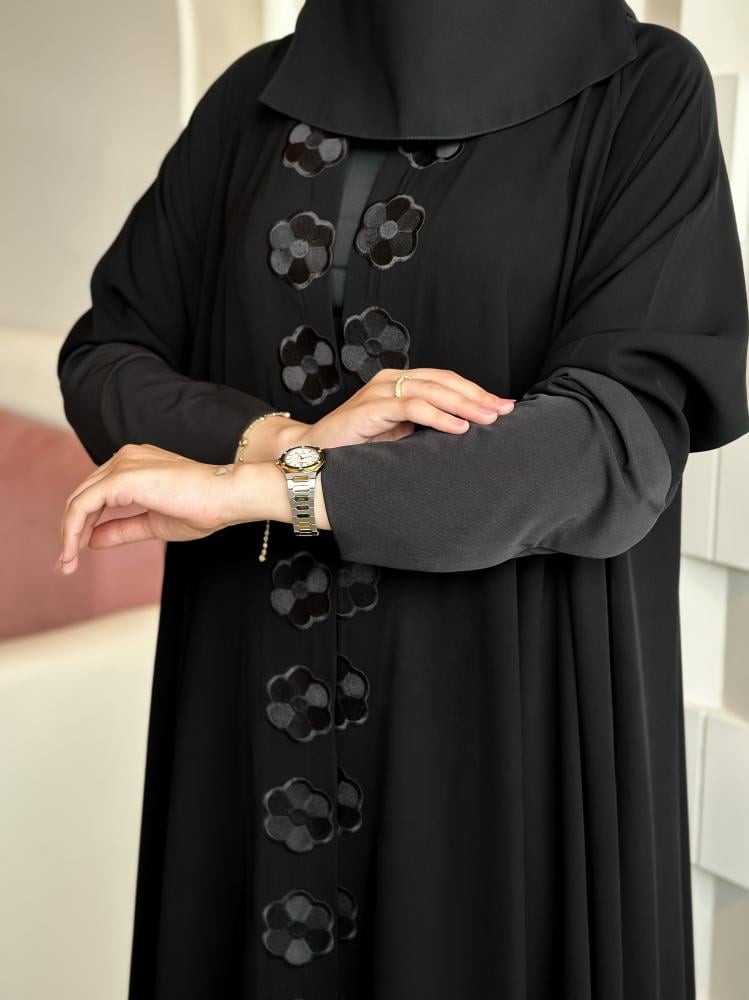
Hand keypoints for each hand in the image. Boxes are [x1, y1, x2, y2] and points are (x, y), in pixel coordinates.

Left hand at [55, 443, 263, 574]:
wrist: (225, 496)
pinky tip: (73, 551)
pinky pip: (83, 506)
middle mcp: (124, 459)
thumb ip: (122, 529)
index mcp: (135, 464)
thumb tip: (91, 540)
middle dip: (70, 531)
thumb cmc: (202, 507)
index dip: (83, 524)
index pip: (97, 494)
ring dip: (69, 533)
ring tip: (67, 563)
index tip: (75, 554)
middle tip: (65, 564)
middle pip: (83, 496)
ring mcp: (121, 465)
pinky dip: (73, 530)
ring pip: (78, 501)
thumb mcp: (154, 524)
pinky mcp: (120, 479)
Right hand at [245, 367, 516, 458]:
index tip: (503, 408)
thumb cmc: (355, 451)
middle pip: (444, 381)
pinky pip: (411, 406)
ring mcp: (378, 392)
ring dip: (464, 405)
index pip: (445, 381)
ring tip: (489, 419)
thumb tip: (465, 437)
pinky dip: (438, 416)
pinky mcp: (370, 408)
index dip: (475, 392)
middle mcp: (389, 381)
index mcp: (398, 385)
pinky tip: (458, 427)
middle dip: (478, 396)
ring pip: (432, 390)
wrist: (312, 458)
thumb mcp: (398, 438)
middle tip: (505, 411)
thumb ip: (425, 430)